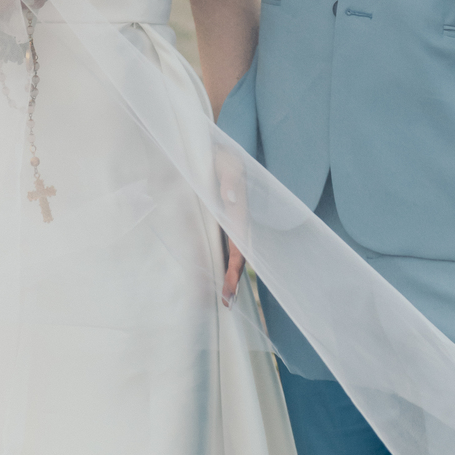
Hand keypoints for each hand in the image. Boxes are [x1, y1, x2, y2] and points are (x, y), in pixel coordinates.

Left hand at [215, 143, 248, 307]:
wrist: (221, 150)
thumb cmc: (224, 158)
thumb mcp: (228, 164)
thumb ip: (230, 181)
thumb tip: (230, 199)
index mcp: (239, 214)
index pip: (238, 249)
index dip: (234, 272)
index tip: (230, 292)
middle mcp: (236, 221)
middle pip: (236, 256)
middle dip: (232, 280)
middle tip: (227, 304)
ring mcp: (229, 221)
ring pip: (230, 253)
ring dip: (227, 274)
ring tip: (225, 297)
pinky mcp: (221, 219)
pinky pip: (222, 244)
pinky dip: (220, 260)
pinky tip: (215, 271)